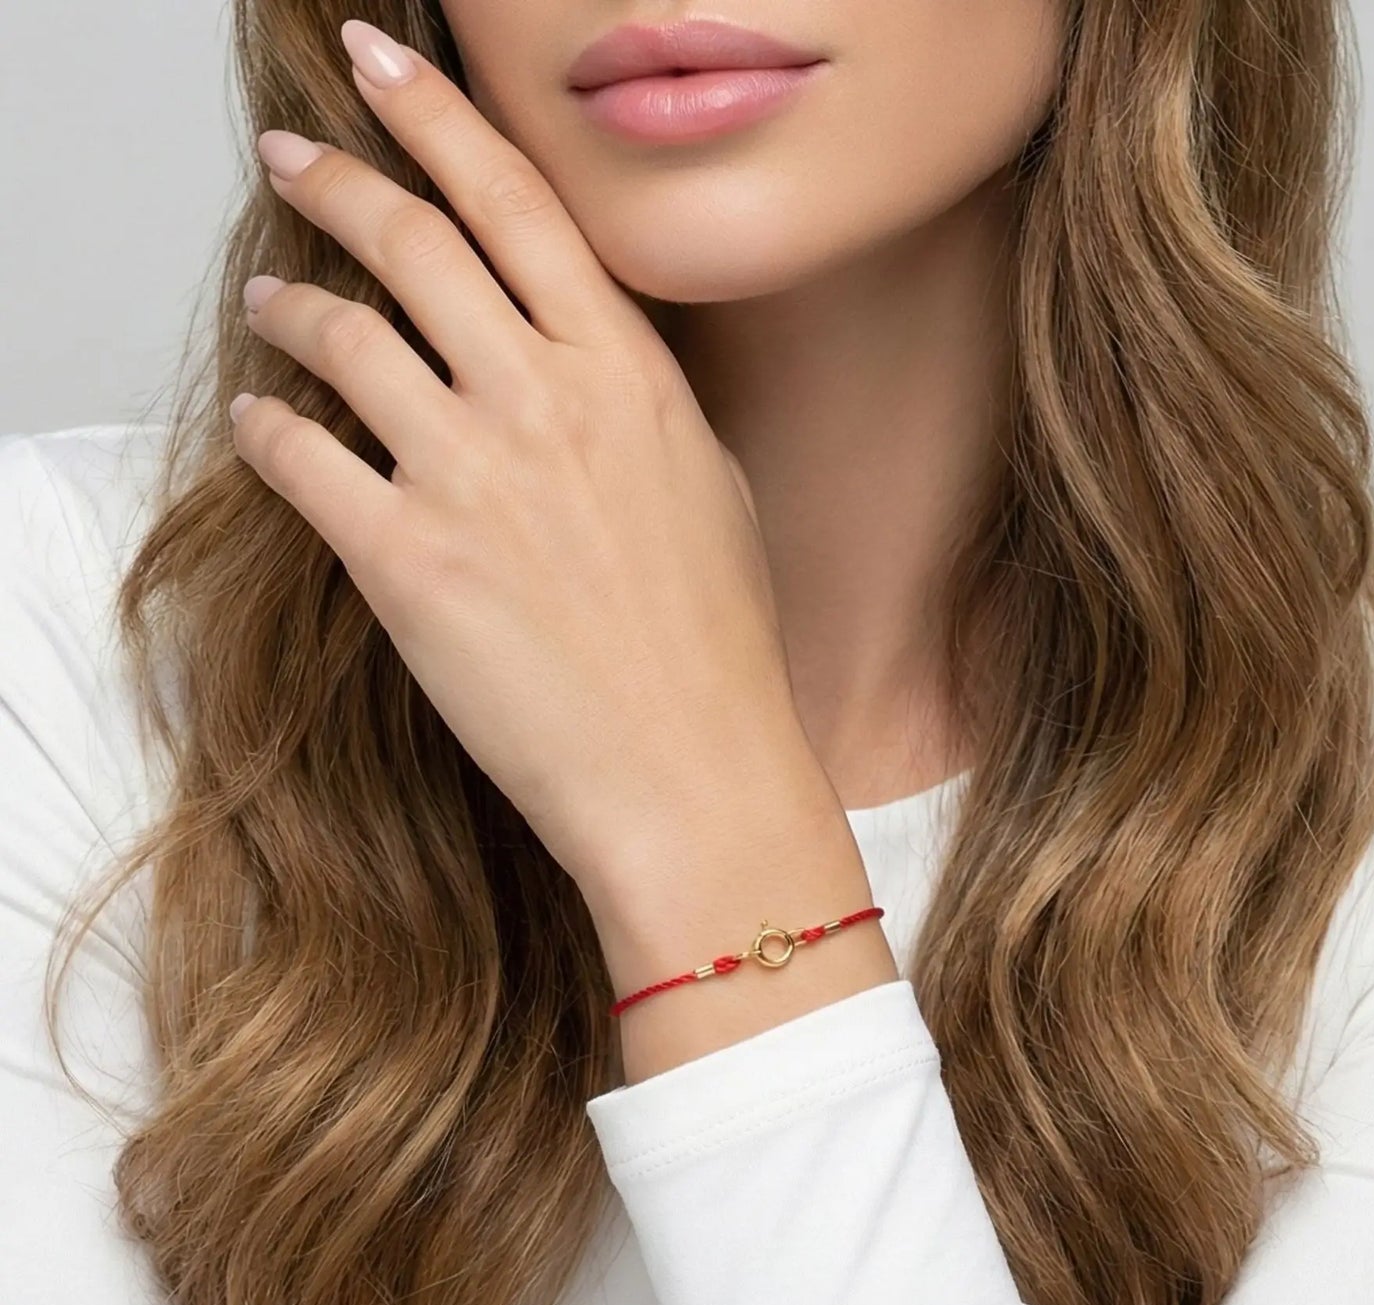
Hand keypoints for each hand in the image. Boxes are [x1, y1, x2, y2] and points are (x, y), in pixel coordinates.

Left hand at [230, 21, 823, 900]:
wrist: (692, 773)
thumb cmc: (716, 649)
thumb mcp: (707, 490)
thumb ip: (634, 401)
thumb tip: (573, 352)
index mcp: (630, 376)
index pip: (521, 205)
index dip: (440, 121)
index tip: (384, 72)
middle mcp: (547, 402)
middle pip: (414, 243)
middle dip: (337, 180)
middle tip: (293, 158)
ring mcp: (472, 477)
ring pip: (343, 337)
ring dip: (290, 306)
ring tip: (269, 303)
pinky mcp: (407, 561)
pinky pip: (302, 457)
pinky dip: (270, 425)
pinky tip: (265, 421)